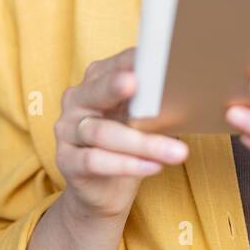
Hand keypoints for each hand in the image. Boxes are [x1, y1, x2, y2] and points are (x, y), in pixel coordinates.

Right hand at [53, 47, 190, 221]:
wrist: (101, 190)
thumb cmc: (125, 147)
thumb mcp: (140, 121)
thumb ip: (152, 107)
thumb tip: (183, 96)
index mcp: (95, 82)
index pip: (114, 66)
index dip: (133, 62)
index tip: (156, 59)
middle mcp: (76, 101)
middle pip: (97, 92)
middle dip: (116, 86)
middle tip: (136, 82)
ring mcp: (67, 131)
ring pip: (102, 133)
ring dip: (142, 142)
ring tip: (176, 151)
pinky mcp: (66, 160)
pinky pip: (95, 161)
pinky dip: (127, 164)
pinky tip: (153, 166)